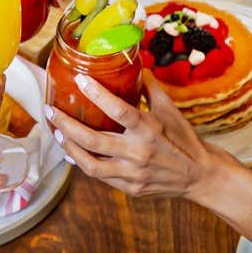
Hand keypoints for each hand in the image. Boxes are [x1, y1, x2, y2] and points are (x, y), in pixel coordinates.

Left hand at [45, 73, 221, 198]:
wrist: (200, 176)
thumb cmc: (183, 138)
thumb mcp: (170, 109)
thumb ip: (149, 87)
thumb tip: (134, 64)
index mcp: (150, 129)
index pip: (119, 110)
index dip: (97, 94)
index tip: (80, 79)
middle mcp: (139, 153)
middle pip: (93, 140)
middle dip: (66, 125)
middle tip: (51, 111)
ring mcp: (132, 174)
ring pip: (90, 164)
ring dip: (69, 148)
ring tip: (58, 133)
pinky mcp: (129, 188)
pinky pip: (100, 176)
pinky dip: (83, 163)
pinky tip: (73, 152)